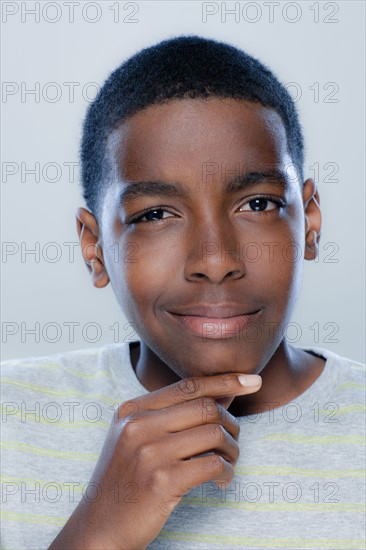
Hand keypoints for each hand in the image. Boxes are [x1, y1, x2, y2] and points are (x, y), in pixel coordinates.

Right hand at [49, 372, 261, 549]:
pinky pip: (213, 464)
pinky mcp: (161, 481)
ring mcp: (149, 452)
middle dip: (231, 423)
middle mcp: (138, 425)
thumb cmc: (127, 480)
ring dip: (231, 449)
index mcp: (132, 409)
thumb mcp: (138, 437)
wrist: (100, 528)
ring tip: (227, 462)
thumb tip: (224, 394)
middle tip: (233, 442)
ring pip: (214, 434)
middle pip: (206, 407)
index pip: (188, 385)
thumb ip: (174, 414)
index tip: (252, 380)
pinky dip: (226, 472)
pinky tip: (222, 481)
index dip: (224, 381)